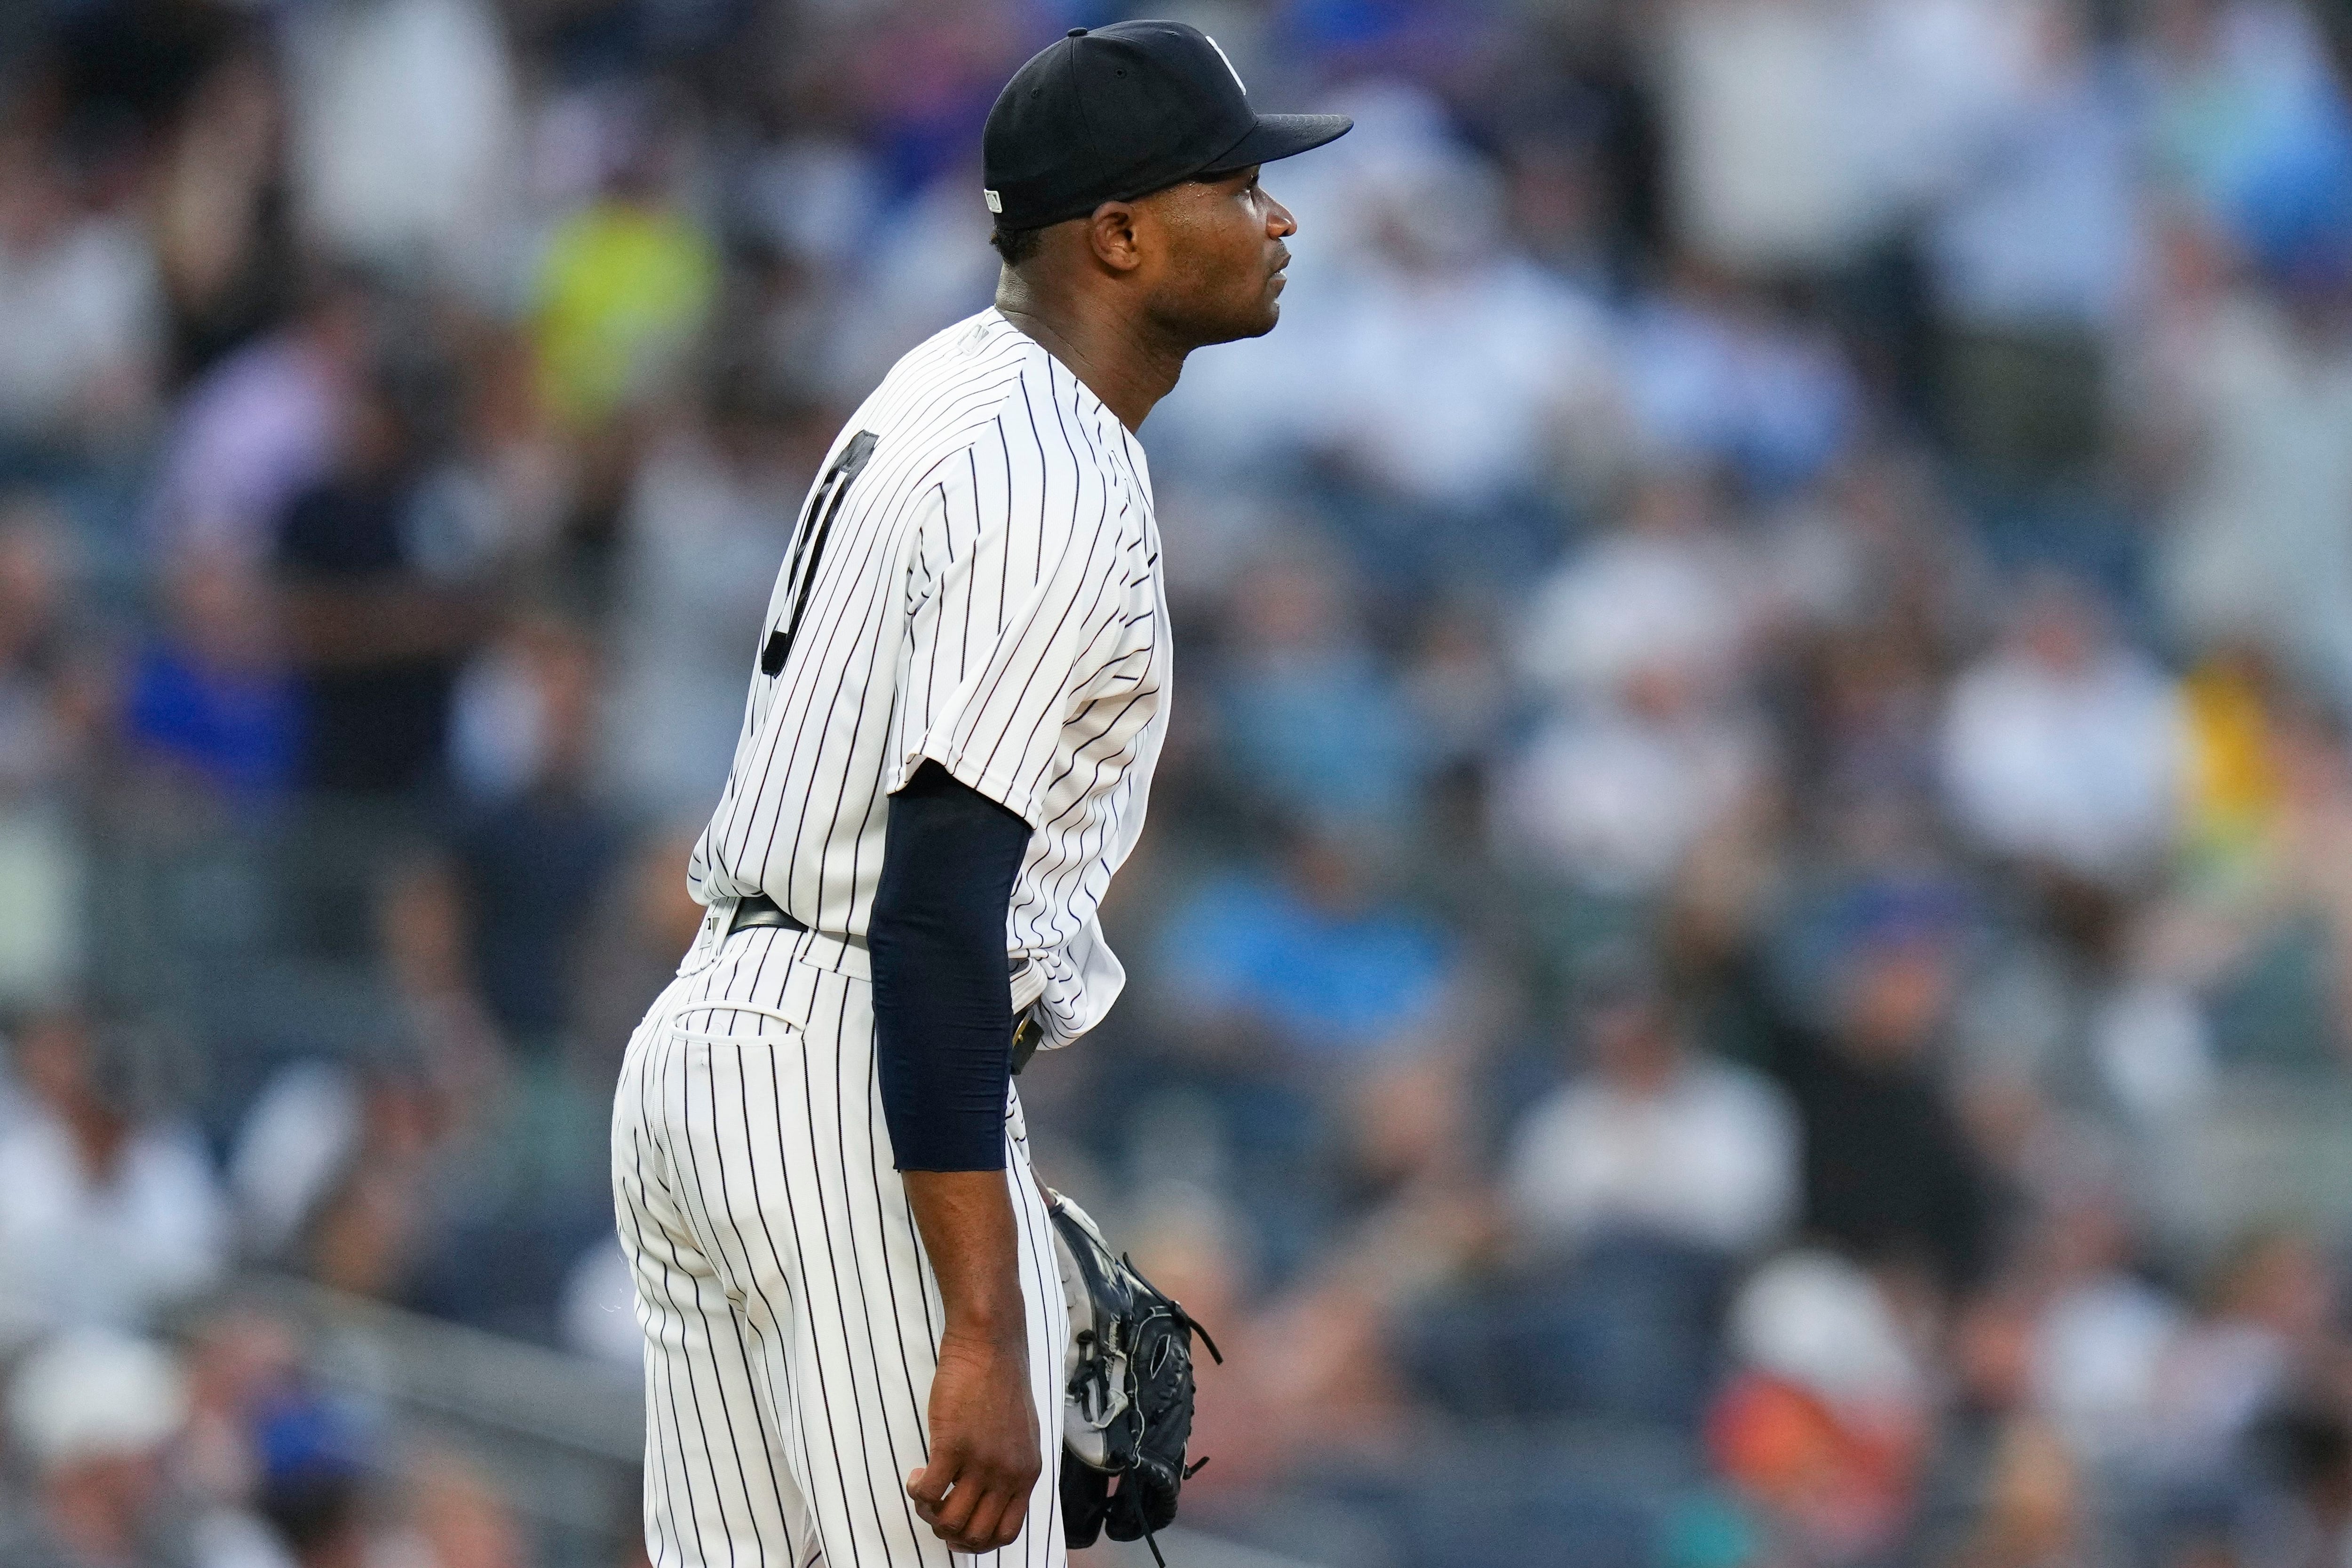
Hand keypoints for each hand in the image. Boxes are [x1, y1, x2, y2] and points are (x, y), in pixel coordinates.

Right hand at [906, 1326, 1039, 1551]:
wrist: (991, 1343)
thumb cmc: (1001, 1383)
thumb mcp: (1022, 1435)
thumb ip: (1011, 1468)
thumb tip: (991, 1497)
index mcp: (1027, 1473)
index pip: (1007, 1532)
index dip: (978, 1542)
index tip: (959, 1532)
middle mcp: (1008, 1473)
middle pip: (976, 1534)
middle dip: (950, 1534)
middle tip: (936, 1513)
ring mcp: (981, 1461)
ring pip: (950, 1520)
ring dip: (929, 1514)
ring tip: (924, 1490)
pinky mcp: (953, 1444)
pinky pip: (928, 1492)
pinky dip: (917, 1493)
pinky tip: (916, 1474)